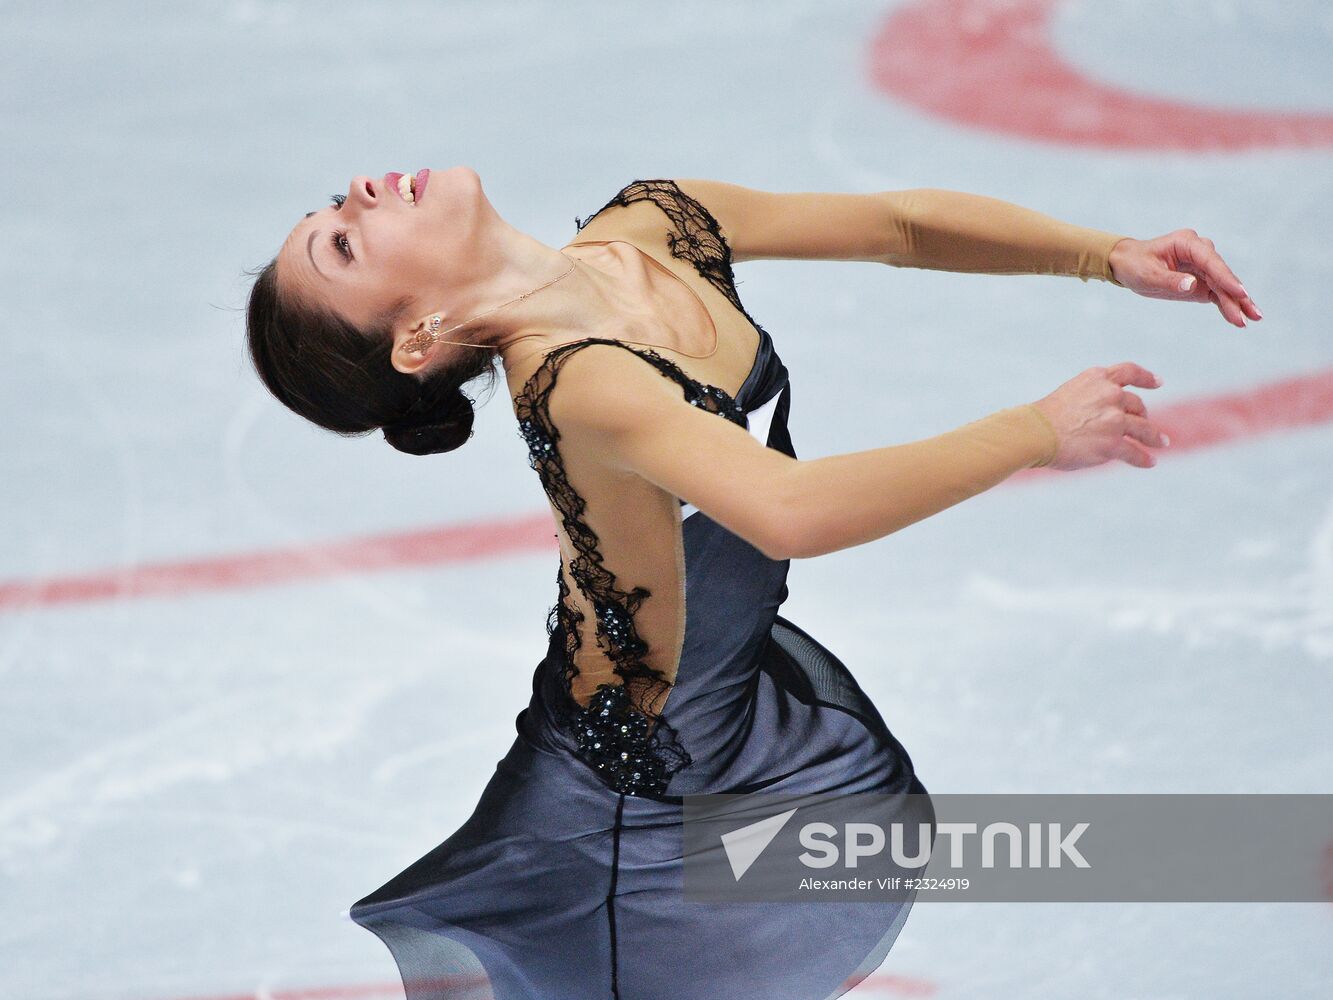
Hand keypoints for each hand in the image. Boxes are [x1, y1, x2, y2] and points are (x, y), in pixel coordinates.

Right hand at [1030, 362, 1167, 470]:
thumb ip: (1092, 399)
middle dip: (1142, 415)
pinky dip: (1143, 458)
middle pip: (1136, 405)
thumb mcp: (1070, 394)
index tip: (1158, 382)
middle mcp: (1110, 395)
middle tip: (1143, 423)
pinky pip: (1134, 452)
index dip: (1146, 377)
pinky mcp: (1112, 444)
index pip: (1128, 372)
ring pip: (1143, 428)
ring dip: (1154, 436)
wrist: (1034, 433)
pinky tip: (1150, 462)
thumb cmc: (1044, 418)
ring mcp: (1114, 420)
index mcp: (1097, 378)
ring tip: (1161, 442)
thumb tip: (1109, 417)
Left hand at [1107, 231, 1260, 327]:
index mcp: (1187, 243)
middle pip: (1222, 275)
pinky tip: (1238, 318)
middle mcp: (1200, 252)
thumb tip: (1192, 285)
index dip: (1226, 278)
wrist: (1128, 264)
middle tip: (1252, 314)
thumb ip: (1169, 280)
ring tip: (1252, 319)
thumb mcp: (1147, 274)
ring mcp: (1203, 266)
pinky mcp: (1201, 280)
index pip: (1211, 262)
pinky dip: (1227, 305)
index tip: (1240, 293)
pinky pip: (1217, 293)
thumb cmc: (1135, 265)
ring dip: (1237, 303)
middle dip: (1236, 296)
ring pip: (1223, 286)